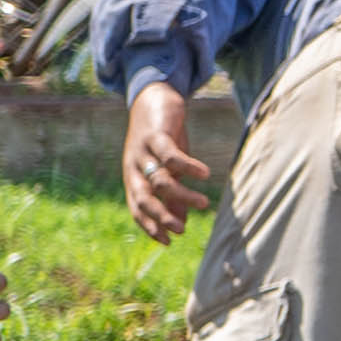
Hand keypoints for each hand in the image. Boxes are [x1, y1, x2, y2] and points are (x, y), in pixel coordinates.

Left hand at [120, 83, 217, 240]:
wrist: (152, 98)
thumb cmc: (162, 138)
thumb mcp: (167, 169)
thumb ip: (172, 195)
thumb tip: (182, 221)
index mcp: (135, 178)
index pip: (137, 208)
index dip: (150, 226)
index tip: (168, 242)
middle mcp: (135, 168)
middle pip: (143, 199)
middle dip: (161, 217)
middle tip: (181, 230)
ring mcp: (144, 152)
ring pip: (160, 181)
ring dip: (183, 195)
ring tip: (205, 204)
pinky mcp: (156, 137)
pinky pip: (172, 157)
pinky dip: (188, 168)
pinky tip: (205, 174)